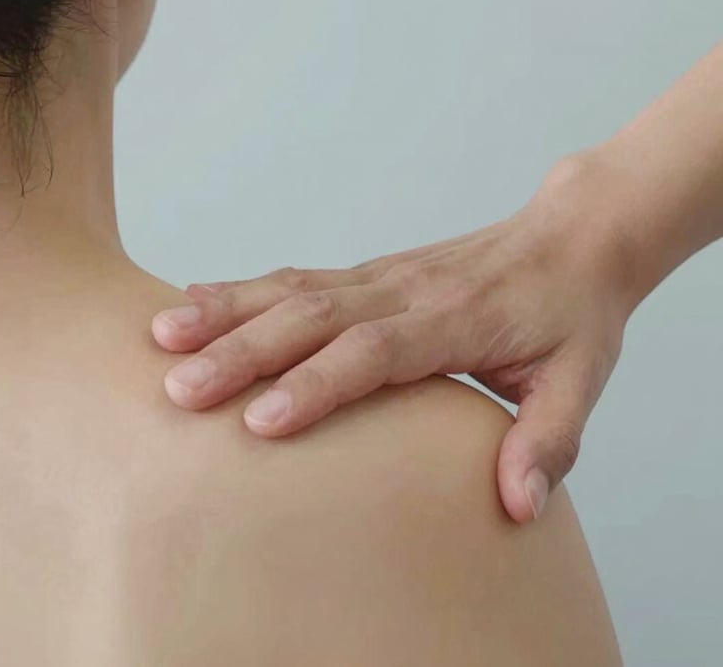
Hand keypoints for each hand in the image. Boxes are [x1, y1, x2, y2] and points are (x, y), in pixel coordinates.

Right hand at [153, 152, 634, 523]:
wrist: (570, 238)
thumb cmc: (572, 312)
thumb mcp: (580, 379)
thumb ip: (549, 440)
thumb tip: (518, 506)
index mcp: (454, 321)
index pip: (375, 352)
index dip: (316, 384)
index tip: (259, 421)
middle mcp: (406, 291)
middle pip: (313, 317)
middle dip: (242, 351)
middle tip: (180, 388)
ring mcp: (382, 275)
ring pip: (293, 289)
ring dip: (226, 310)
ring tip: (163, 334)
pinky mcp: (370, 271)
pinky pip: (298, 277)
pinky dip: (242, 288)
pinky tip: (196, 298)